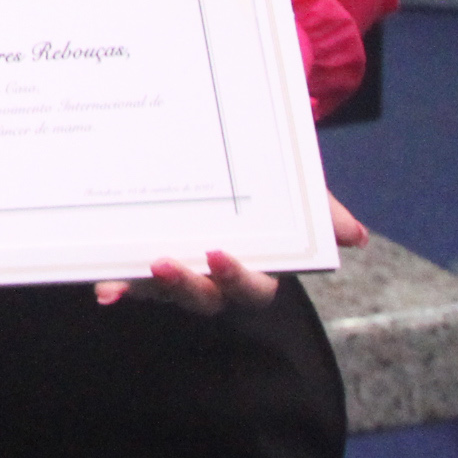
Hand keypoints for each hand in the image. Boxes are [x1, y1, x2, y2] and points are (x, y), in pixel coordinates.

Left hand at [100, 195, 364, 314]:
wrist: (234, 159)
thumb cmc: (275, 189)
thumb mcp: (298, 194)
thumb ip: (322, 212)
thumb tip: (356, 237)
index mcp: (254, 269)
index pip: (251, 289)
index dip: (236, 278)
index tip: (218, 254)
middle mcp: (214, 279)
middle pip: (204, 299)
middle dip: (187, 287)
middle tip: (166, 265)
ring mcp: (179, 274)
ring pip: (163, 293)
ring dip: (144, 288)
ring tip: (124, 276)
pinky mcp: (144, 263)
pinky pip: (129, 279)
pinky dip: (115, 284)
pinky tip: (102, 286)